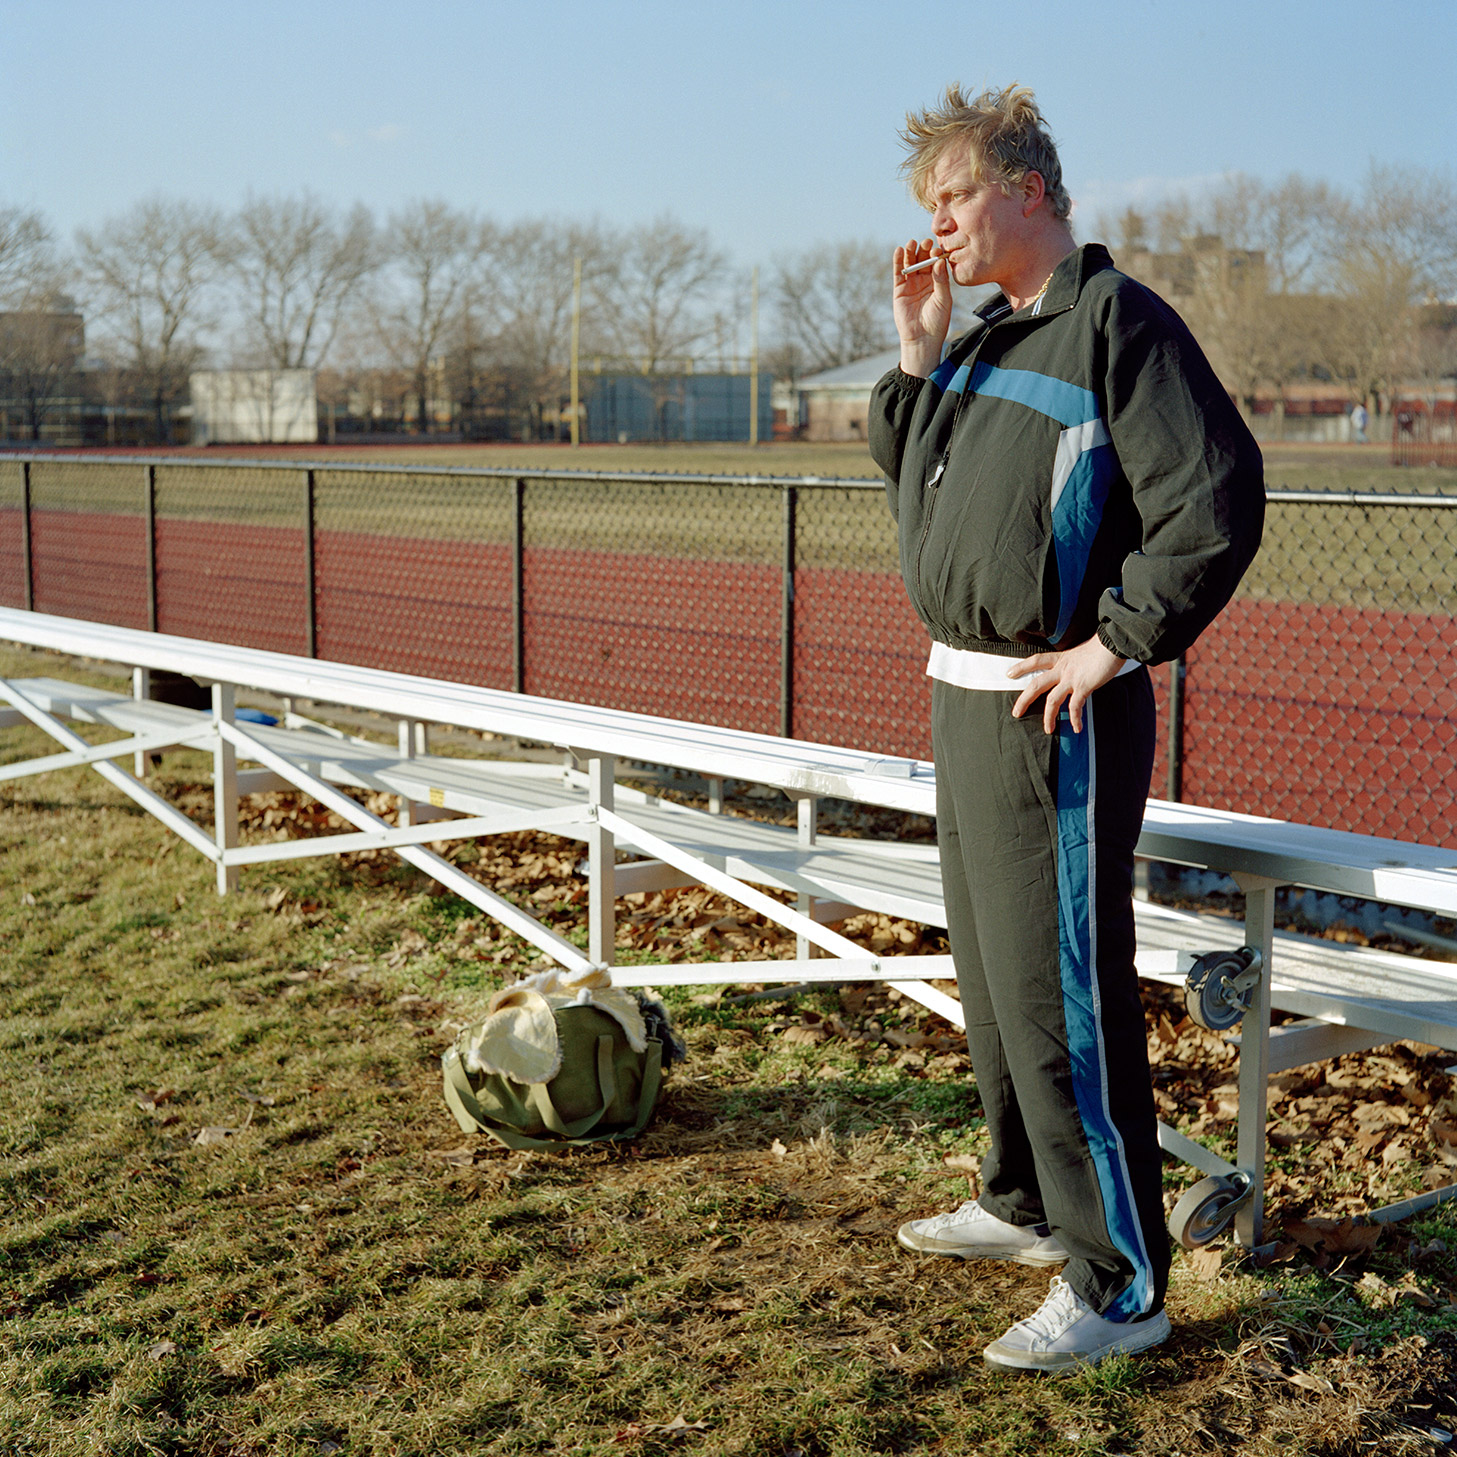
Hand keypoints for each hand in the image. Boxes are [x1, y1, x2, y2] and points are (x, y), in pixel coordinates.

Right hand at [893, 238, 951, 377]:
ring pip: (910, 263)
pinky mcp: (899, 290)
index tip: (939, 249)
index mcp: (938, 281)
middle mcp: (924, 280)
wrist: (922, 338)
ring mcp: (911, 284)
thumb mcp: (943, 299)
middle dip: (924, 250)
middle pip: (923, 259)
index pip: (936, 262)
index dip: (937, 254)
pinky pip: (898, 273)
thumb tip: (939, 260)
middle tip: (926, 242)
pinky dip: (897, 261)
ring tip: (911, 243)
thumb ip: (941, 280)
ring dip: (910, 252)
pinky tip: (899, 250)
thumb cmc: (937, 321)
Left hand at [1006, 638, 1126, 734]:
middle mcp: (1063, 669)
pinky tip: (1076, 728)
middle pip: (1036, 685)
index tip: (1009, 673)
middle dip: (1024, 700)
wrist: (1114, 643)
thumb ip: (1075, 664)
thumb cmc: (1102, 647)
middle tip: (1016, 713)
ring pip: (1052, 700)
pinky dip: (1075, 719)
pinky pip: (1075, 707)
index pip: (1036, 661)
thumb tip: (1078, 671)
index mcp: (1061, 659)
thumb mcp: (1082, 653)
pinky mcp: (1083, 686)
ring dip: (1048, 717)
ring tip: (1048, 730)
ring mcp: (1071, 678)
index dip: (1022, 667)